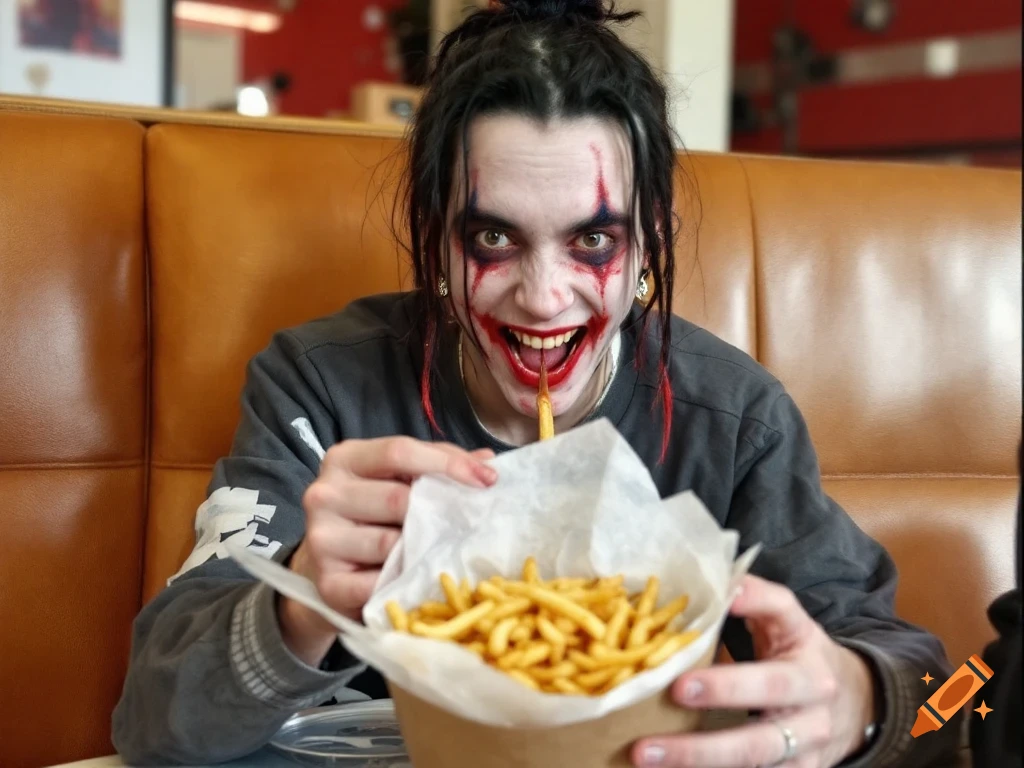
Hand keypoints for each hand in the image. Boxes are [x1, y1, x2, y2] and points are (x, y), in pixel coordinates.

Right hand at [278, 437, 496, 664]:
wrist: (326, 572)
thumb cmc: (372, 518)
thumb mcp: (398, 482)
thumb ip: (437, 466)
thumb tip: (488, 460)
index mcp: (343, 459)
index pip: (399, 451)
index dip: (448, 463)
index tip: (488, 479)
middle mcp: (324, 494)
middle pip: (397, 498)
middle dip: (436, 514)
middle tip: (464, 526)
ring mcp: (321, 539)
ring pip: (391, 542)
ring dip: (420, 550)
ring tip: (431, 553)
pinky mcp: (328, 583)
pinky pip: (380, 582)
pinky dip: (403, 582)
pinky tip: (409, 579)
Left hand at [633, 575, 876, 767]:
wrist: (855, 709)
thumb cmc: (800, 657)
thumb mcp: (787, 624)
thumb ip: (753, 600)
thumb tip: (713, 578)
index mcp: (807, 653)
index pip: (783, 617)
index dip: (756, 604)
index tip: (726, 600)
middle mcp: (813, 701)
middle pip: (770, 694)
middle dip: (723, 692)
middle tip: (675, 689)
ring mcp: (806, 746)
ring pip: (754, 754)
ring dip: (697, 757)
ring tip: (644, 752)